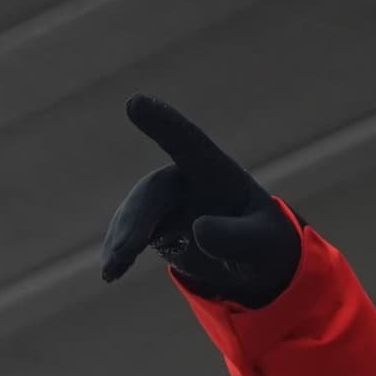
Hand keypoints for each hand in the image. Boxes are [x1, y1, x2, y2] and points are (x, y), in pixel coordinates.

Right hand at [98, 95, 301, 308]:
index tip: (135, 102)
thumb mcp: (263, 245)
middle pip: (154, 190)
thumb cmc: (264, 245)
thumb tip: (198, 229)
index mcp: (217, 172)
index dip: (163, 123)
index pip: (189, 142)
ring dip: (123, 238)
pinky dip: (119, 251)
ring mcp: (168, 202)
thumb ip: (237, 238)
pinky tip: (111, 272)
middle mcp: (187, 179)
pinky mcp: (154, 224)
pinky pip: (130, 232)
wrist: (254, 264)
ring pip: (137, 212)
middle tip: (126, 252)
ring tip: (113, 271)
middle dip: (137, 219)